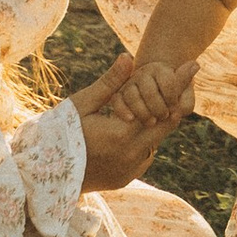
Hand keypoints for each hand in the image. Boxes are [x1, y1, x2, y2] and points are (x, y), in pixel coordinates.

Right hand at [72, 53, 193, 189]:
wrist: (44, 177)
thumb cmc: (59, 134)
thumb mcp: (82, 104)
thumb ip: (110, 83)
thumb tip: (129, 57)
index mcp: (121, 135)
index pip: (162, 105)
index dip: (178, 84)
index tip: (193, 65)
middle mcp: (131, 156)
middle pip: (166, 123)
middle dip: (173, 100)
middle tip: (181, 78)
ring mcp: (130, 170)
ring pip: (155, 140)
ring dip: (156, 122)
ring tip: (153, 101)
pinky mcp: (126, 179)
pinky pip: (144, 155)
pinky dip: (143, 140)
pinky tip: (134, 127)